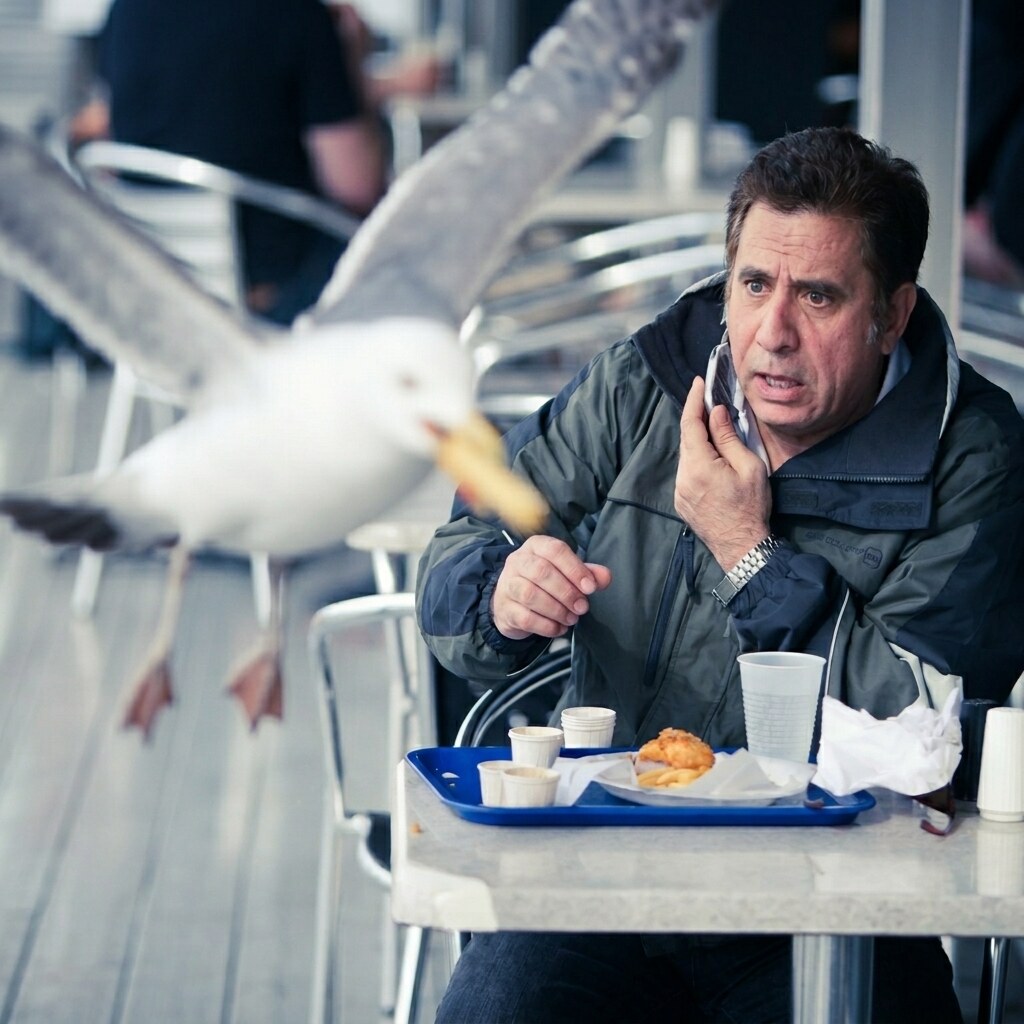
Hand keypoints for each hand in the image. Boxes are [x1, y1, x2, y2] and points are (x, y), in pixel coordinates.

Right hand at [491, 536, 611, 639]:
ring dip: (557, 610)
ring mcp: (507, 584)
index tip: (590, 587)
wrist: (512, 602)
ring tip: (571, 618)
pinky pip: (525, 618)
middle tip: (582, 607)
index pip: (555, 550)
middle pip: (541, 572)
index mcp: (536, 546)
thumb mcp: (566, 573)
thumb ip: (587, 573)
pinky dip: (546, 626)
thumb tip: (606, 576)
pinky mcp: (504, 608)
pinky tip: (559, 628)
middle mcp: (518, 561)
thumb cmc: (544, 583)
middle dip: (566, 592)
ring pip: (530, 595)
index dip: (575, 569)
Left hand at [674, 376, 771, 569]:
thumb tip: (716, 413)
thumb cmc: (752, 507)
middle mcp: (682, 477)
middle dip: (696, 417)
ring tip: (714, 427)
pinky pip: (686, 470)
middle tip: (710, 400)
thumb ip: (728, 438)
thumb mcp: (748, 467)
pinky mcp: (681, 500)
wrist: (742, 547)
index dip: (693, 401)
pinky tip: (711, 456)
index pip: (690, 424)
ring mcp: (679, 490)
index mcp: (699, 466)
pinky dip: (696, 457)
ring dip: (697, 439)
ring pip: (686, 455)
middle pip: (686, 438)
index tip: (698, 383)